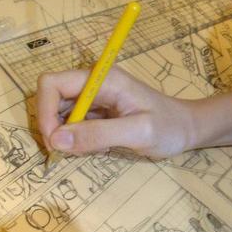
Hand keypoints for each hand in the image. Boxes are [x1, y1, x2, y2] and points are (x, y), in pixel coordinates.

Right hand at [37, 67, 193, 158]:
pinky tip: (95, 148)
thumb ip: (98, 134)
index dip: (44, 111)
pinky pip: (73, 124)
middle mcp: (94, 84)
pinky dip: (75, 139)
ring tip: (87, 151)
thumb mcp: (138, 133)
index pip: (52, 83)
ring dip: (64, 135)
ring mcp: (95, 98)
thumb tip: (57, 139)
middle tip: (68, 152)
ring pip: (59, 113)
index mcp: (102, 79)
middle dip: (51, 126)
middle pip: (51, 98)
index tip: (54, 141)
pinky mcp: (98, 112)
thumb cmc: (169, 127)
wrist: (188, 128)